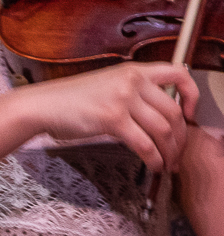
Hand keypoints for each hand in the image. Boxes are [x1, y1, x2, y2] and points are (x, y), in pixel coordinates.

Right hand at [16, 61, 195, 170]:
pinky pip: (145, 144)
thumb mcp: (107, 85)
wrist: (42, 105)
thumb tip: (159, 114)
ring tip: (167, 163)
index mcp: (132, 71)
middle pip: (173, 111)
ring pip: (163, 129)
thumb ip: (134, 92)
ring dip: (170, 151)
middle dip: (181, 137)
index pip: (179, 73)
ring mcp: (122, 99)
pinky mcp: (112, 119)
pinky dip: (154, 159)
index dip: (192, 94)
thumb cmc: (70, 100)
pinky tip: (153, 165)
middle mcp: (131, 81)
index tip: (190, 113)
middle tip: (178, 151)